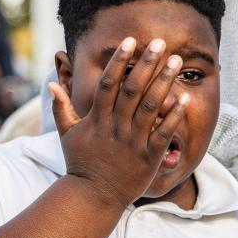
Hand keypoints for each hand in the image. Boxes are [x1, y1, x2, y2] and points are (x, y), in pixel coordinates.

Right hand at [49, 37, 188, 208]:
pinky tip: (184, 97)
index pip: (108, 84)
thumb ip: (61, 108)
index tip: (129, 42)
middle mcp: (115, 127)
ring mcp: (133, 141)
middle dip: (145, 64)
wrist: (93, 196)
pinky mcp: (148, 156)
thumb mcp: (67, 134)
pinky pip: (164, 133)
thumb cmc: (80, 163)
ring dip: (164, 82)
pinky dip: (174, 116)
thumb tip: (52, 84)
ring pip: (151, 107)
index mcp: (97, 120)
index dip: (119, 61)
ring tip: (176, 61)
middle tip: (159, 42)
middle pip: (132, 89)